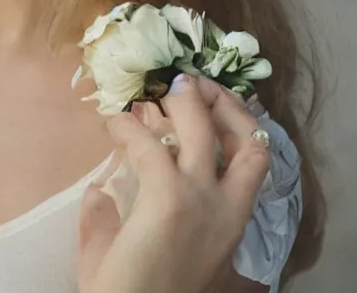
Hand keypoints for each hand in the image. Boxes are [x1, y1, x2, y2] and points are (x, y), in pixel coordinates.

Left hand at [77, 73, 270, 292]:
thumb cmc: (139, 292)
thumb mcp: (152, 253)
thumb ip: (130, 218)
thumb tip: (100, 191)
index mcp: (232, 223)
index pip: (256, 160)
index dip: (238, 123)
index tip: (211, 102)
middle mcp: (226, 208)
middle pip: (245, 136)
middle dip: (219, 100)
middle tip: (187, 84)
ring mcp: (200, 199)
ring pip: (199, 126)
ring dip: (178, 99)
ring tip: (153, 92)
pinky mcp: (167, 196)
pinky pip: (146, 142)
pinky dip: (127, 126)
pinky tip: (112, 125)